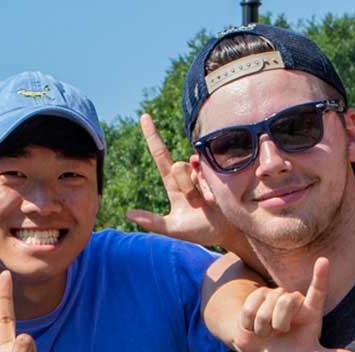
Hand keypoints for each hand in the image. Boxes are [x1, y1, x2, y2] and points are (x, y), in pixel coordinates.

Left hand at [128, 113, 232, 246]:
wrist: (226, 233)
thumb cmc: (198, 231)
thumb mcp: (173, 229)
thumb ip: (152, 222)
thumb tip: (128, 214)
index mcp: (173, 184)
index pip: (160, 155)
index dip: (152, 135)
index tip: (144, 116)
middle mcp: (187, 175)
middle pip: (179, 167)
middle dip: (186, 186)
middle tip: (197, 204)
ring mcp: (203, 174)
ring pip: (195, 171)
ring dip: (200, 190)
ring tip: (209, 204)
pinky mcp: (218, 175)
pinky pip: (210, 175)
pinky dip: (211, 189)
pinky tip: (217, 198)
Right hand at [224, 257, 354, 351]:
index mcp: (311, 312)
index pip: (318, 292)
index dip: (320, 276)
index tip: (323, 261)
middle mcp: (294, 300)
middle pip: (285, 301)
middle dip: (278, 323)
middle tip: (279, 333)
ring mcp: (275, 297)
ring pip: (266, 307)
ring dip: (263, 328)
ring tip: (266, 333)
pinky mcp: (256, 298)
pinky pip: (250, 309)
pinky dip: (249, 325)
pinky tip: (253, 328)